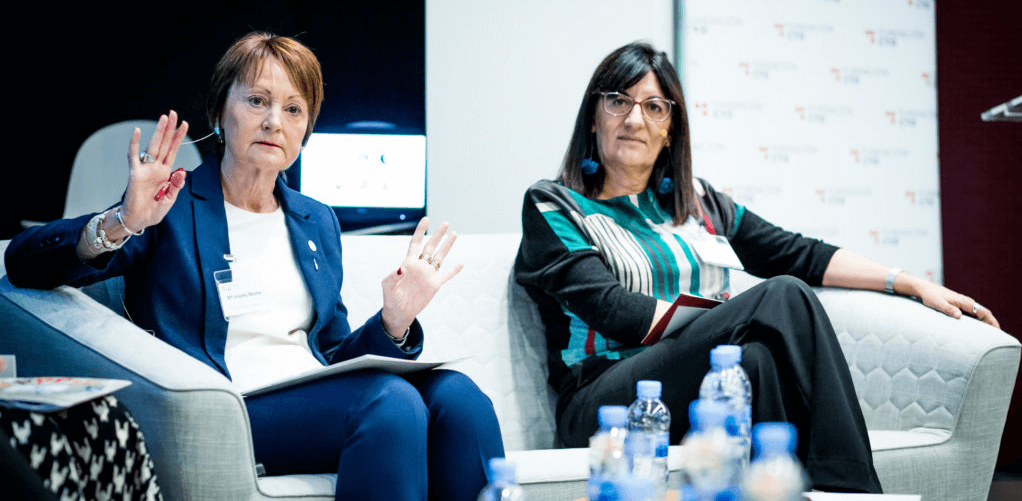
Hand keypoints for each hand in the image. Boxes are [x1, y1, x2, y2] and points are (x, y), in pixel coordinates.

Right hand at [120, 111, 189, 231]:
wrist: (138, 220)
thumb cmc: (153, 210)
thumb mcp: (171, 199)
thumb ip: (176, 186)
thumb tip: (181, 172)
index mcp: (165, 173)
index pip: (173, 151)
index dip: (179, 138)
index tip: (185, 124)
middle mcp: (156, 168)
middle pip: (164, 144)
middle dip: (169, 129)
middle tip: (173, 114)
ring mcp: (145, 169)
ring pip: (153, 147)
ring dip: (158, 132)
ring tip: (164, 118)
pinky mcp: (135, 174)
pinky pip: (133, 156)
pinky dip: (134, 144)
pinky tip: (136, 132)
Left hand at [380, 218, 463, 338]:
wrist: (399, 312)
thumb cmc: (391, 298)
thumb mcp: (388, 287)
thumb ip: (392, 276)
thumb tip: (400, 268)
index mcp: (409, 263)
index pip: (416, 243)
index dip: (421, 231)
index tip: (426, 219)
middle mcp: (420, 266)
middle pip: (431, 246)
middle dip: (438, 234)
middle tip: (446, 223)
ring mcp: (428, 275)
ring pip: (440, 257)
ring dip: (447, 246)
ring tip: (454, 233)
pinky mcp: (435, 285)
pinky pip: (446, 275)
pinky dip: (454, 270)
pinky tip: (461, 264)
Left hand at [902, 275, 999, 328]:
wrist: (925, 289)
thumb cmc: (930, 296)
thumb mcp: (937, 303)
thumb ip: (948, 309)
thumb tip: (959, 316)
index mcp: (964, 302)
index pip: (983, 312)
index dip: (991, 320)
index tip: (996, 329)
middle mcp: (966, 302)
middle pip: (984, 313)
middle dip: (991, 323)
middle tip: (997, 335)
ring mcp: (963, 304)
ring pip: (978, 314)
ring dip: (985, 322)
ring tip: (990, 334)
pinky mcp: (959, 306)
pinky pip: (971, 314)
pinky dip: (977, 321)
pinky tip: (977, 328)